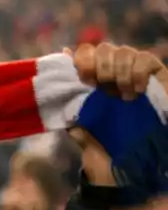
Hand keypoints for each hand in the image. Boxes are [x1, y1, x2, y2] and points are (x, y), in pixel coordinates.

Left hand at [69, 43, 167, 186]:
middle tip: (101, 86)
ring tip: (123, 96)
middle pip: (102, 48)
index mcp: (91, 83)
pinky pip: (145, 58)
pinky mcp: (155, 73)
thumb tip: (55, 92)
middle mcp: (111, 72)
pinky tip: (137, 90)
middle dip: (99, 65)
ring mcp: (133, 71)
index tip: (84, 78)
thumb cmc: (106, 145)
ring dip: (119, 71)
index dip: (82, 60)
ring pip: (123, 51)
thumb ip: (70, 112)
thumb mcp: (81, 131)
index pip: (84, 54)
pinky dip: (138, 72)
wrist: (133, 161)